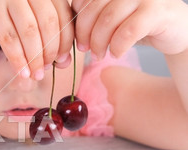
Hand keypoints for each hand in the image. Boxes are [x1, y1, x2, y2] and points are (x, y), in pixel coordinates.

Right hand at [0, 0, 74, 79]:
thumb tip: (66, 62)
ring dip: (34, 58)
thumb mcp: (26, 20)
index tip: (63, 61)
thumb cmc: (1, 16)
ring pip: (29, 32)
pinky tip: (21, 72)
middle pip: (48, 23)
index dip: (66, 40)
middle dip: (50, 51)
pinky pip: (8, 38)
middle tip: (47, 70)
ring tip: (35, 75)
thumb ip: (47, 36)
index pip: (63, 14)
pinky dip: (17, 59)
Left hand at [72, 0, 187, 58]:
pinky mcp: (157, 11)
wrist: (174, 31)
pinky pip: (128, 30)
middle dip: (84, 34)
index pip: (83, 0)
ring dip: (99, 42)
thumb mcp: (110, 18)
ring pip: (108, 19)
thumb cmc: (136, 24)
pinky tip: (116, 53)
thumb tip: (66, 26)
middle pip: (92, 9)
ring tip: (99, 54)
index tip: (77, 38)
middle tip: (85, 49)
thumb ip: (91, 16)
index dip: (75, 21)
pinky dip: (117, 46)